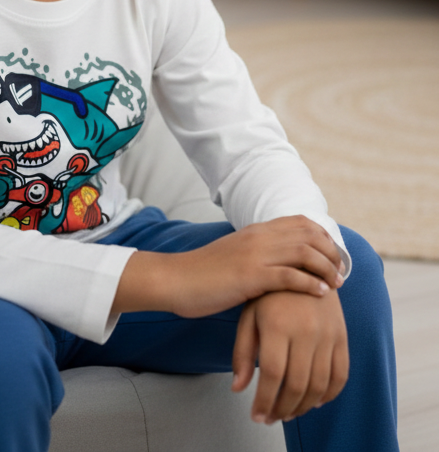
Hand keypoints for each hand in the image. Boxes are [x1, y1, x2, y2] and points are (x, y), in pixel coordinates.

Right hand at [113, 215, 344, 317]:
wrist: (175, 279)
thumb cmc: (203, 274)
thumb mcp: (234, 255)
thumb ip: (256, 253)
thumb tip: (276, 262)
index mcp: (254, 230)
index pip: (299, 222)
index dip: (323, 236)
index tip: (333, 254)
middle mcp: (258, 237)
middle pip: (308, 234)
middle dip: (331, 252)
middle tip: (341, 272)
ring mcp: (254, 255)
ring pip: (304, 252)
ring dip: (326, 268)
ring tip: (336, 284)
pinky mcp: (249, 276)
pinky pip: (289, 276)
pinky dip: (310, 284)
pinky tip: (319, 294)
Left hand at [232, 289, 348, 423]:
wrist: (303, 264)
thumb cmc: (269, 292)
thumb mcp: (249, 314)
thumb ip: (242, 351)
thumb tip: (238, 388)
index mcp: (277, 323)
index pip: (271, 374)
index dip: (263, 400)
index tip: (256, 415)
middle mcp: (305, 329)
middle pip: (296, 384)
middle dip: (282, 409)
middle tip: (271, 418)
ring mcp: (327, 333)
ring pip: (319, 384)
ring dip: (304, 407)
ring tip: (289, 413)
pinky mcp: (342, 335)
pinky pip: (341, 374)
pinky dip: (330, 394)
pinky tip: (314, 401)